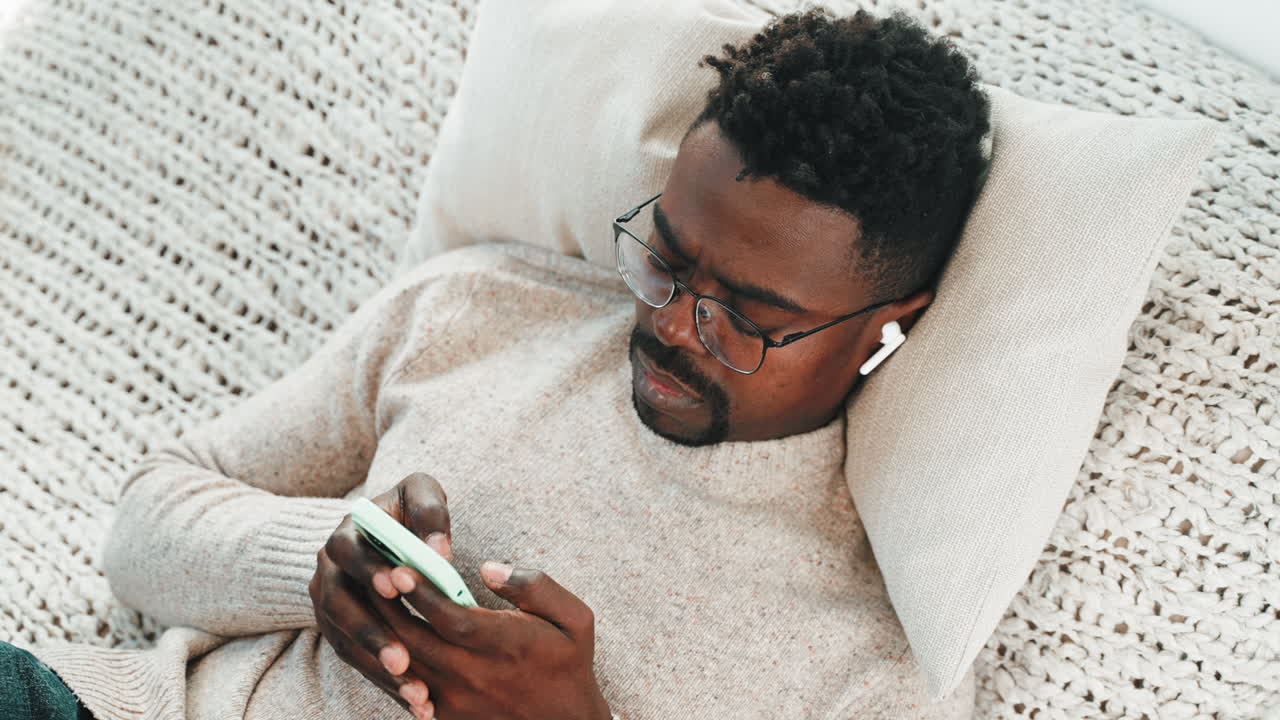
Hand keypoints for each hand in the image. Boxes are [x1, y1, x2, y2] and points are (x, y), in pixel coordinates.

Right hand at [310, 472, 453, 717]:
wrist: (383, 531)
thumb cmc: (409, 510)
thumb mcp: (418, 492)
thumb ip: (430, 511)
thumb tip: (439, 550)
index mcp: (346, 535)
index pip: (351, 553)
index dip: (372, 569)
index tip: (398, 585)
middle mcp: (328, 572)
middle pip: (341, 607)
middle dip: (372, 635)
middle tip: (404, 660)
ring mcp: (329, 606)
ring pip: (346, 642)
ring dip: (378, 669)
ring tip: (416, 692)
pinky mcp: (339, 632)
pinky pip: (357, 661)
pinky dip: (383, 682)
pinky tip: (415, 702)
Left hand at [370, 560, 610, 719]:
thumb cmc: (569, 664)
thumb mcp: (574, 618)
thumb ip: (534, 586)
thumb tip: (488, 568)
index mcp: (503, 645)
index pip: (446, 615)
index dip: (419, 591)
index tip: (400, 565)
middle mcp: (473, 675)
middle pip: (412, 638)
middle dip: (386, 604)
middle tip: (369, 574)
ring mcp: (457, 699)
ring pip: (403, 662)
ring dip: (382, 630)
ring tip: (367, 598)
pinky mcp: (447, 715)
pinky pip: (407, 685)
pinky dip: (390, 660)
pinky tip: (380, 635)